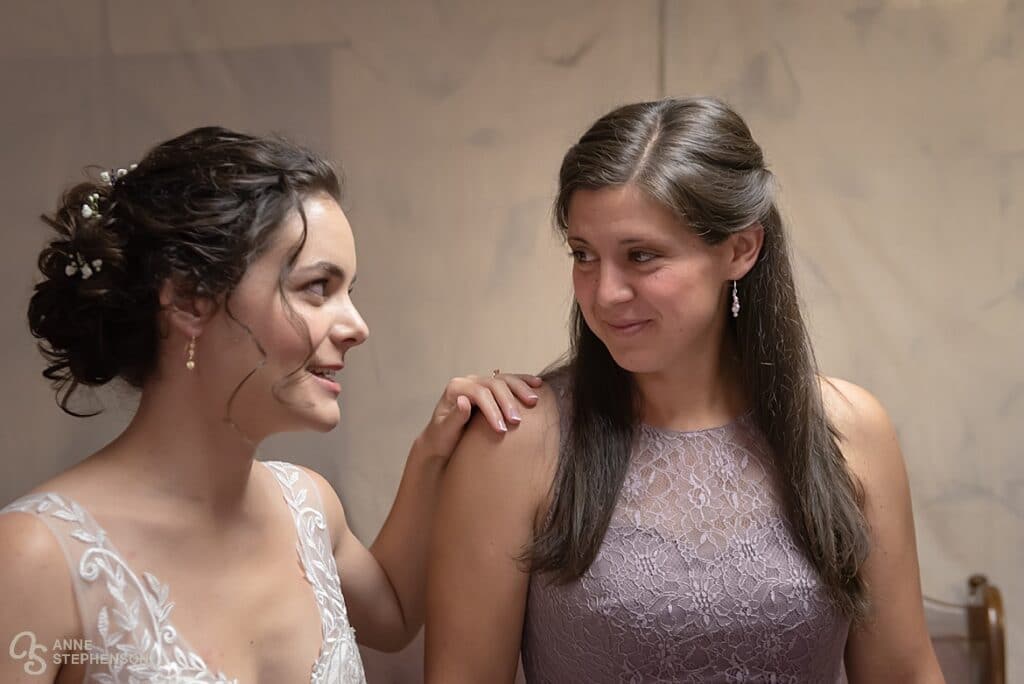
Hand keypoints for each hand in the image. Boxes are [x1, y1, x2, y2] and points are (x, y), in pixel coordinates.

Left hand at [416, 372, 542, 463]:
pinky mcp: (492, 389)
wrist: (442, 442)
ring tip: (533, 402)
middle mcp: (469, 381)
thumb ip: (454, 418)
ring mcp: (482, 383)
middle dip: (508, 401)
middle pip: (494, 384)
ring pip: (504, 380)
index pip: (479, 393)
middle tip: (517, 421)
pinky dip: (524, 382)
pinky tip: (538, 385)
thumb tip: (464, 402)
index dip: (492, 409)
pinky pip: (510, 382)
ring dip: (521, 389)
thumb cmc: (441, 439)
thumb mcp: (444, 431)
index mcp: (456, 388)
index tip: (502, 429)